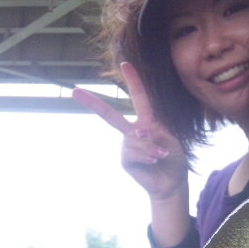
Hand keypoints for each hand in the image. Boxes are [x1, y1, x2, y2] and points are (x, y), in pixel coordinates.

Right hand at [72, 62, 187, 201]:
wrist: (171, 182)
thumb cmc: (173, 159)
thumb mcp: (171, 140)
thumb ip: (156, 131)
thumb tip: (139, 130)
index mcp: (146, 121)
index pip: (139, 98)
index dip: (133, 81)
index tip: (125, 64)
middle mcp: (132, 131)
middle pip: (110, 115)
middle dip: (92, 103)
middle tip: (75, 92)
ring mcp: (126, 145)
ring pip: (134, 139)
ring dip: (151, 148)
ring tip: (161, 155)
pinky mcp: (125, 160)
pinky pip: (132, 152)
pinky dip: (146, 156)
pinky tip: (154, 161)